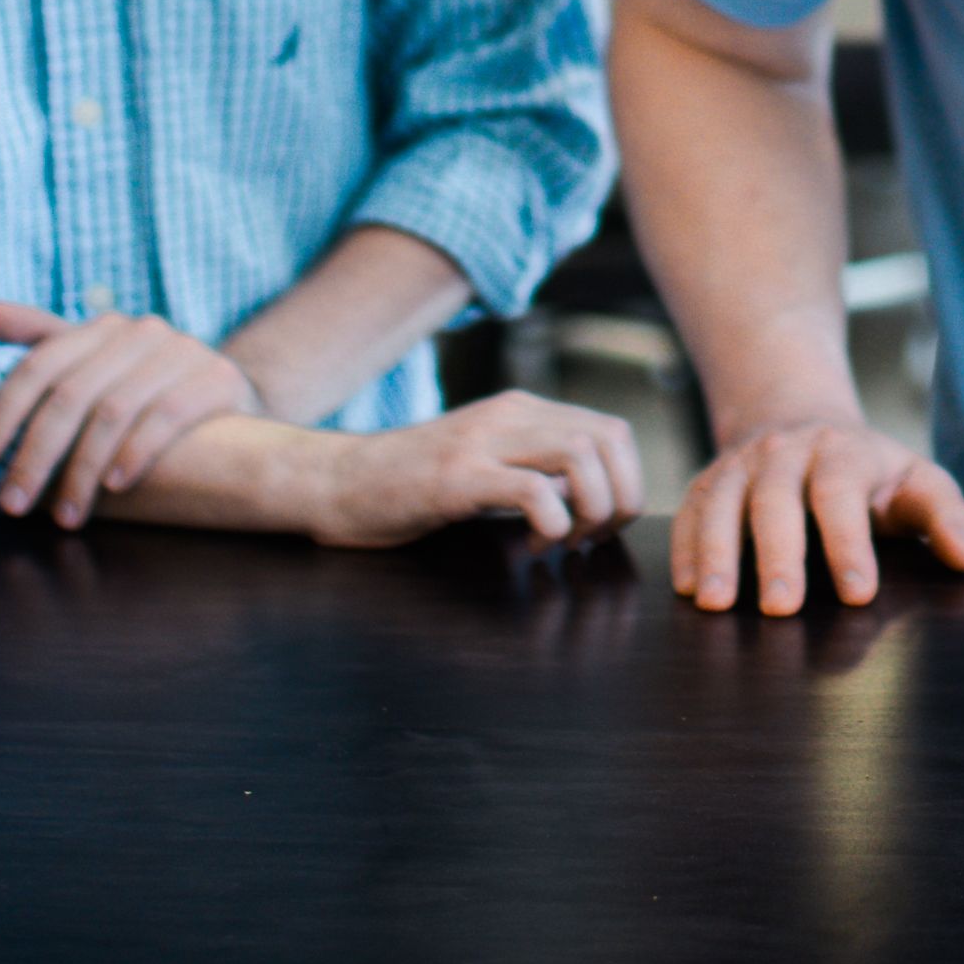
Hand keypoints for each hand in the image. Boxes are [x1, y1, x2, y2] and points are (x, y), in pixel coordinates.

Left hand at [0, 300, 264, 525]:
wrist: (230, 395)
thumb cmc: (149, 387)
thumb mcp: (99, 364)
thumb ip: (47, 341)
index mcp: (103, 327)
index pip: (39, 365)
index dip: (2, 412)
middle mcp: (141, 331)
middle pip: (71, 395)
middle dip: (35, 455)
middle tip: (12, 503)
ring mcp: (182, 352)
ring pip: (114, 412)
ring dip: (82, 471)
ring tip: (64, 516)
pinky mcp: (217, 378)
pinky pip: (167, 416)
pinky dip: (135, 453)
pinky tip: (115, 488)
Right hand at [289, 390, 646, 549]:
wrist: (335, 482)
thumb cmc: (409, 487)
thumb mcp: (484, 466)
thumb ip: (533, 471)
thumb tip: (590, 502)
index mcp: (521, 412)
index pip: (612, 430)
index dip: (628, 481)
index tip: (603, 527)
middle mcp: (508, 415)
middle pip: (608, 438)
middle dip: (621, 497)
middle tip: (594, 539)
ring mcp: (481, 441)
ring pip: (580, 454)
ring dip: (591, 509)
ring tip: (565, 544)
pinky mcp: (455, 476)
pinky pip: (532, 490)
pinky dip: (551, 524)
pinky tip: (532, 551)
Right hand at [673, 417, 963, 613]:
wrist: (800, 418)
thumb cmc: (869, 471)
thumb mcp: (916, 481)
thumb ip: (945, 515)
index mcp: (843, 450)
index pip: (841, 492)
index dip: (849, 542)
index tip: (859, 593)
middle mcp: (785, 451)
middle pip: (776, 497)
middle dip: (778, 554)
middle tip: (781, 609)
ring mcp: (741, 464)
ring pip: (722, 501)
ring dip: (716, 552)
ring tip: (717, 603)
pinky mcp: (707, 481)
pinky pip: (688, 511)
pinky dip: (684, 547)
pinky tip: (687, 588)